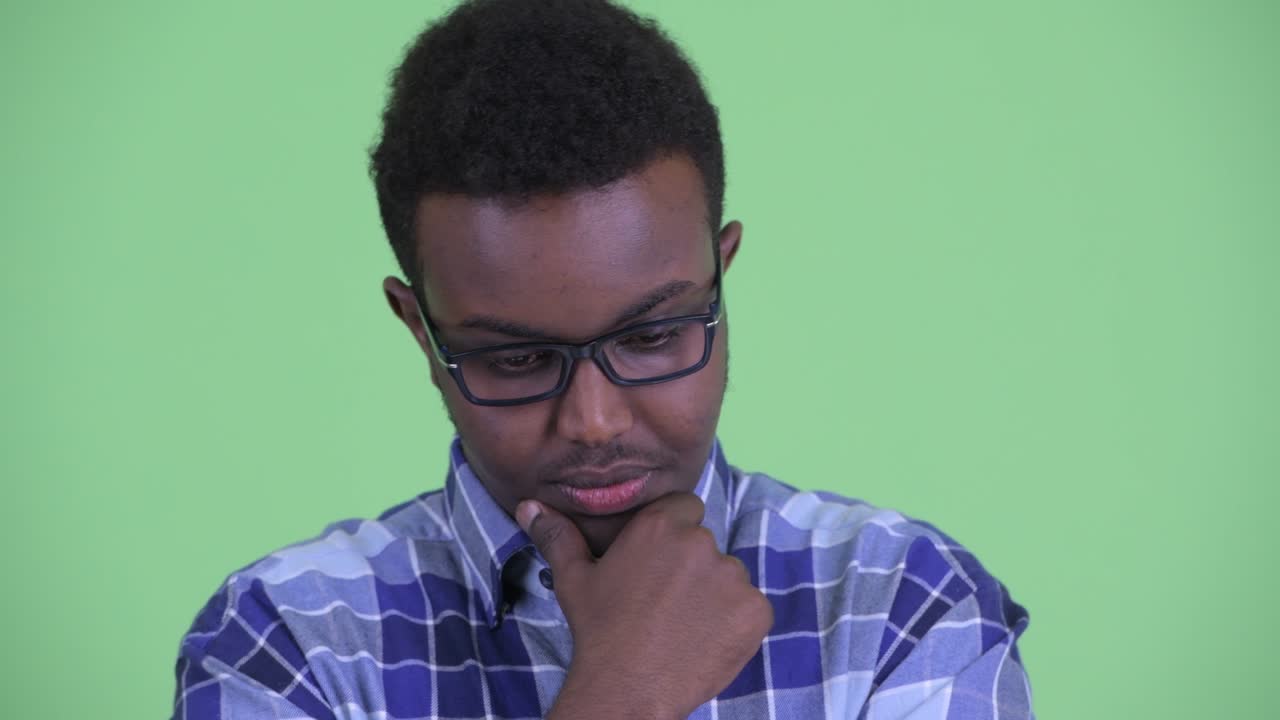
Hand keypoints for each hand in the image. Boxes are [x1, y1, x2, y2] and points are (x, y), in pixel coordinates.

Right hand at [517, 493, 772, 719]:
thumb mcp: (574, 578)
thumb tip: (529, 506)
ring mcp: (733, 577)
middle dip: (691, 568)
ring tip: (683, 626)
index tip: (660, 565)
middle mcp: (700, 542)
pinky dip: (735, 624)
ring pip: (729, 577)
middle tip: (666, 603)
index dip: (673, 535)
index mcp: (661, 525)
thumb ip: (558, 534)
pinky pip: (751, 608)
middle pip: (706, 545)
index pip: (685, 509)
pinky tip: (705, 641)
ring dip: (714, 596)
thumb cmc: (598, 631)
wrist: (625, 689)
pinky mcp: (755, 611)